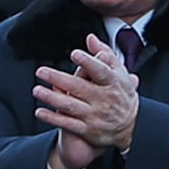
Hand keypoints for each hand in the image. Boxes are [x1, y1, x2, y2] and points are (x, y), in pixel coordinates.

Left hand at [31, 36, 141, 168]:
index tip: (74, 54)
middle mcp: (103, 99)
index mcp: (113, 83)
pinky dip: (53, 118)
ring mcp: (95, 115)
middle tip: (41, 71)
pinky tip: (41, 111)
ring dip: (52, 98)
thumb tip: (91, 39)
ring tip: (37, 90)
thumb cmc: (121, 93)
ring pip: (70, 106)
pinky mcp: (87, 129)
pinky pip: (68, 123)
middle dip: (58, 79)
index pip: (100, 71)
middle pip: (79, 87)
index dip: (88, 63)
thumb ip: (105, 54)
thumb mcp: (120, 73)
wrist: (130, 126)